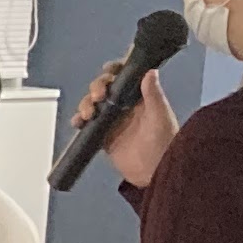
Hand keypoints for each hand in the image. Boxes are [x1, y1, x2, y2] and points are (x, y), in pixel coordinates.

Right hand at [72, 63, 177, 188]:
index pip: (126, 77)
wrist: (155, 173)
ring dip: (86, 104)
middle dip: (97, 88)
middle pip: (105, 88)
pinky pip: (87, 124)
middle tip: (97, 96)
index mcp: (141, 98)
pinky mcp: (104, 136)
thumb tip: (149, 71)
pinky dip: (80, 121)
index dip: (115, 70)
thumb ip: (153, 94)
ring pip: (93, 104)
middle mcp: (126, 106)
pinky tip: (78, 122)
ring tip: (87, 113)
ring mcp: (114, 121)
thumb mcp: (160, 116)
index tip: (108, 70)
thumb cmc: (164, 143)